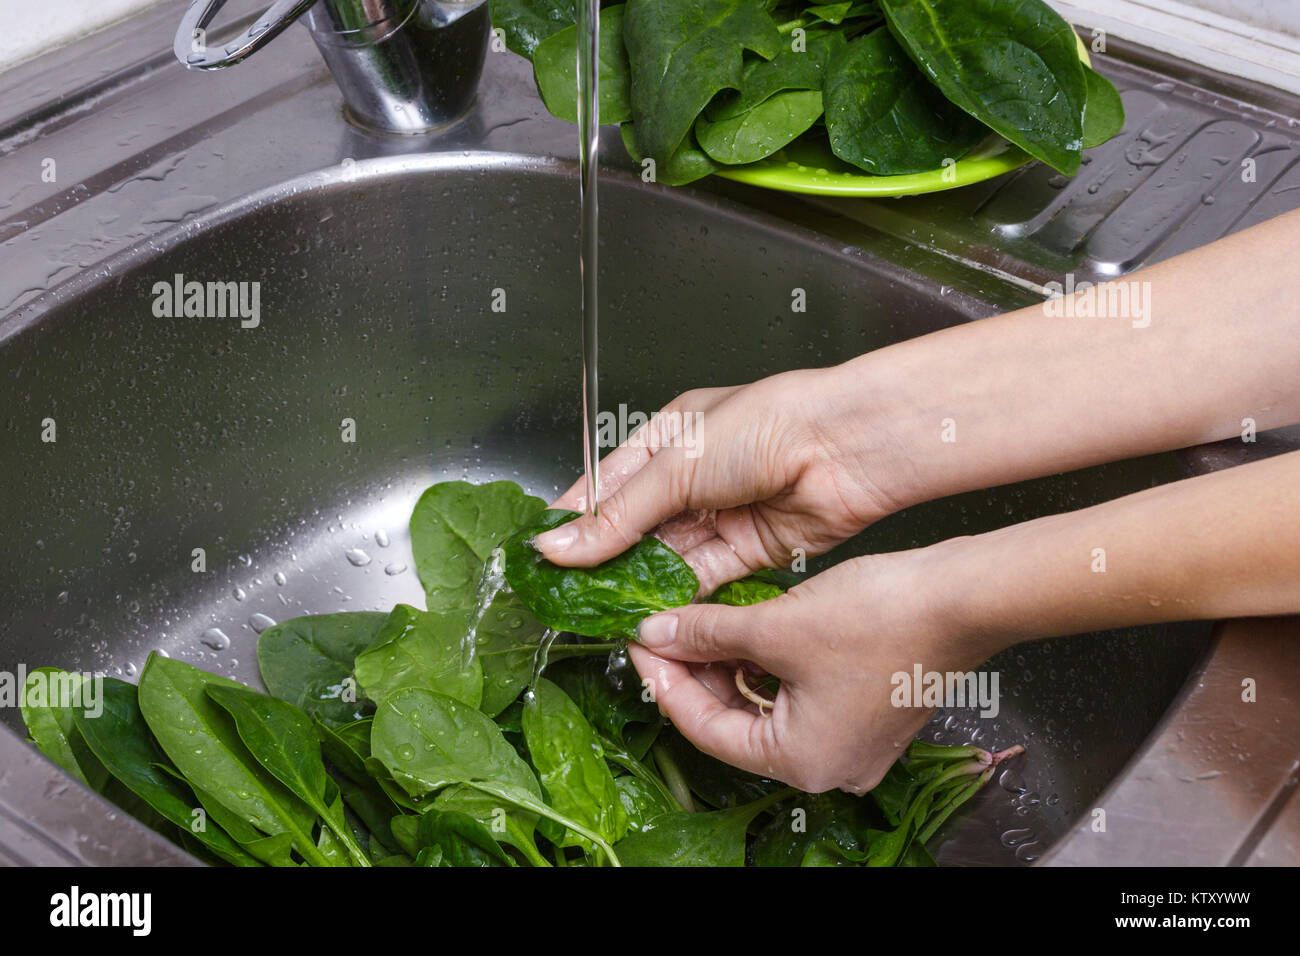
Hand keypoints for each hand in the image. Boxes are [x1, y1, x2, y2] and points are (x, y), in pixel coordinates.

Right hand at [534, 370, 904, 592]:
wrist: (844, 447)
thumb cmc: (767, 425)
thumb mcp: (675, 466)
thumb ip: (618, 516)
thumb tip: (560, 545)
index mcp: (669, 436)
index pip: (607, 485)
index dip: (575, 520)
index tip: (542, 553)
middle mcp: (694, 475)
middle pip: (636, 527)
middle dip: (604, 560)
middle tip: (568, 593)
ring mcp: (722, 513)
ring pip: (667, 557)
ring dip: (639, 583)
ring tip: (603, 609)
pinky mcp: (750, 548)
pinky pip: (703, 577)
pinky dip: (677, 596)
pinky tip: (651, 612)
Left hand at [628, 546, 998, 792]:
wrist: (962, 596)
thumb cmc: (884, 619)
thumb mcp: (776, 626)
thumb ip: (707, 633)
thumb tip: (657, 633)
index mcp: (803, 761)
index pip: (706, 729)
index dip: (664, 681)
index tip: (638, 643)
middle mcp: (828, 764)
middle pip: (735, 720)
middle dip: (695, 671)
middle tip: (660, 630)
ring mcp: (849, 740)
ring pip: (764, 704)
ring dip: (728, 664)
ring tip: (694, 623)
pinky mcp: (862, 710)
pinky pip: (795, 693)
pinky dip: (765, 663)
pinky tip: (740, 628)